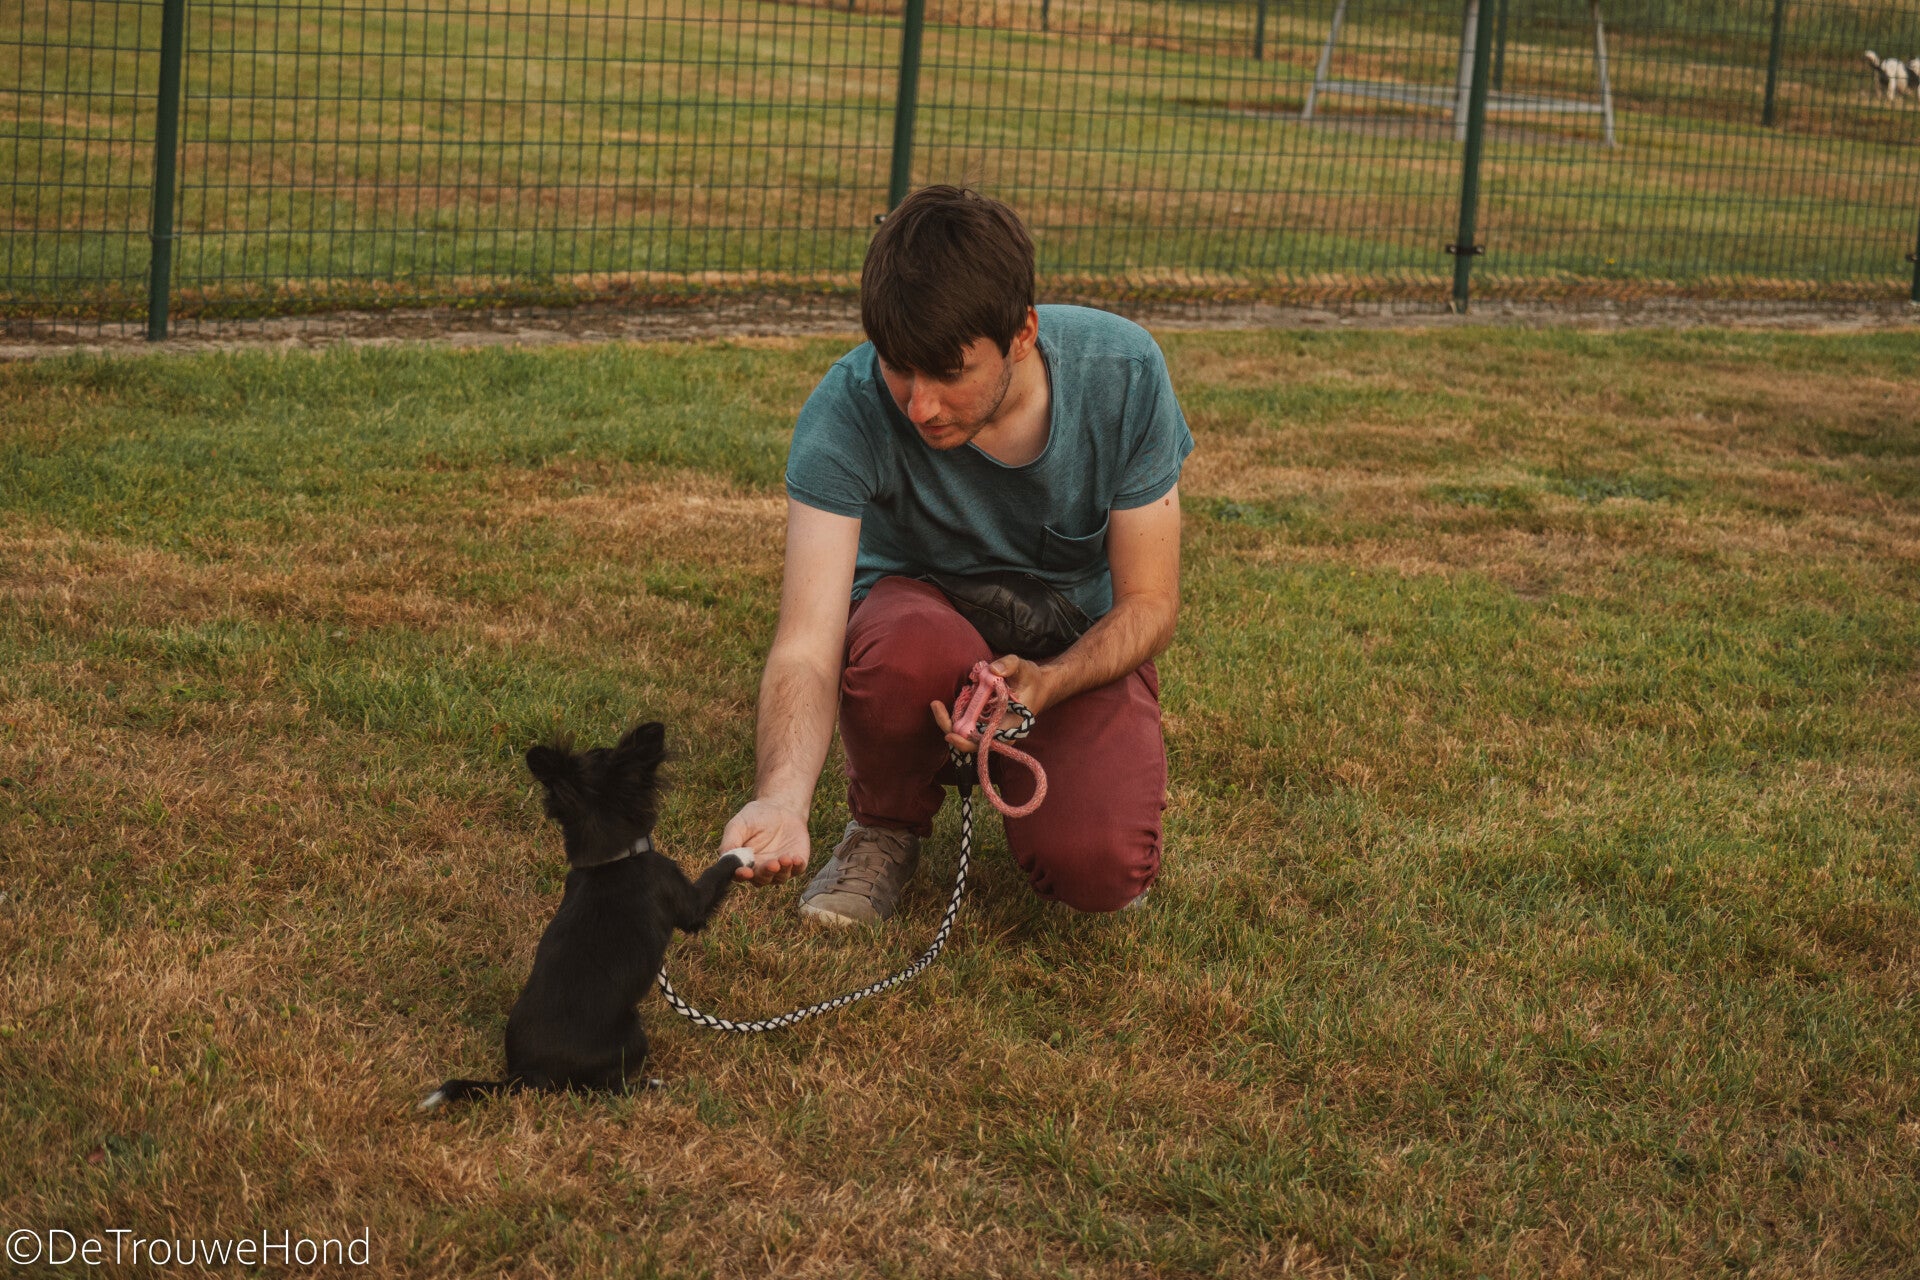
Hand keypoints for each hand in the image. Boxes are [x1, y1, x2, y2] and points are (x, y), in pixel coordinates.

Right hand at [719, 798, 812, 885]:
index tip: (744, 871)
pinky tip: (795, 859)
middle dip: (765, 873)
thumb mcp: (739, 825)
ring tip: (783, 859)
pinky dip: (797, 866)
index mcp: (745, 863)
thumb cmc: (755, 817)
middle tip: (770, 864)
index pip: (741, 875)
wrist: (781, 807)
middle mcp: (761, 869)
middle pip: (761, 879)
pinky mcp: (797, 862)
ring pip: (779, 877)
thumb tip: (724, 857)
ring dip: (782, 870)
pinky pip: (798, 869)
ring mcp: (780, 868)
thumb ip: (731, 841)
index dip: (742, 875)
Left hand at [929, 654, 1052, 755]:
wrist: (1038, 684)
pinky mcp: (984, 718)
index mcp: (1011, 726)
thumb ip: (1010, 666)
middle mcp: (999, 731)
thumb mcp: (1023, 668)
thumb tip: (993, 671)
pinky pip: (966, 721)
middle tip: (936, 707)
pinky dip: (955, 714)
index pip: (987, 742)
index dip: (968, 742)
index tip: (951, 735)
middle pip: (970, 740)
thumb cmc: (1031, 679)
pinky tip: (944, 704)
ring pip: (965, 732)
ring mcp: (990, 726)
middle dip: (950, 728)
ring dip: (950, 720)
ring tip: (936, 704)